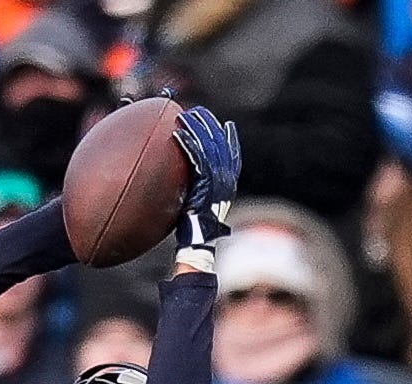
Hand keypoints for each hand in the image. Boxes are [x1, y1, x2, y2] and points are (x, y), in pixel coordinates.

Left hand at [171, 100, 240, 252]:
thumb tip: (190, 184)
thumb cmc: (196, 229)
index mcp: (228, 184)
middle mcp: (225, 180)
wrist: (198, 243)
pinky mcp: (204, 184)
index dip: (230, 139)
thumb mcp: (202, 205)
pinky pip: (195, 159)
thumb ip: (201, 190)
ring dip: (197, 129)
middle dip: (210, 126)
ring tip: (186, 116)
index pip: (233, 155)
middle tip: (199, 112)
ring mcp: (216, 181)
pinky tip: (179, 134)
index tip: (225, 125)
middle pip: (220, 145)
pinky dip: (188, 145)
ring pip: (208, 147)